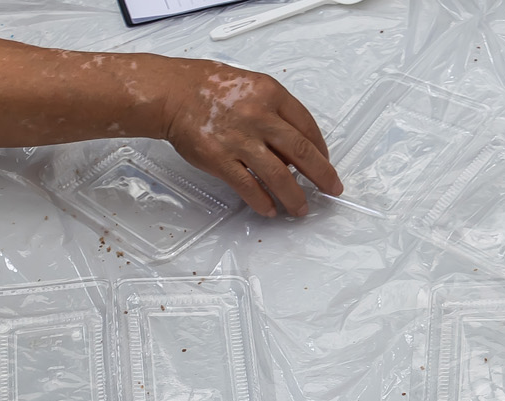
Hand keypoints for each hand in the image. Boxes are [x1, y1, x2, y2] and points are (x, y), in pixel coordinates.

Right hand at [155, 60, 342, 218]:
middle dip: (322, 176)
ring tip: (301, 208)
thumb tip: (292, 150)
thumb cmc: (209, 88)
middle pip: (301, 152)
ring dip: (294, 197)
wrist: (174, 93)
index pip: (307, 125)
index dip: (321, 149)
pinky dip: (263, 202)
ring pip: (279, 175)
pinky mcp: (220, 158)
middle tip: (331, 190)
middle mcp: (259, 116)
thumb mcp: (252, 87)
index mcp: (271, 94)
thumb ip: (275, 113)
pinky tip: (270, 209)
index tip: (325, 162)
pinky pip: (249, 186)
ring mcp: (239, 139)